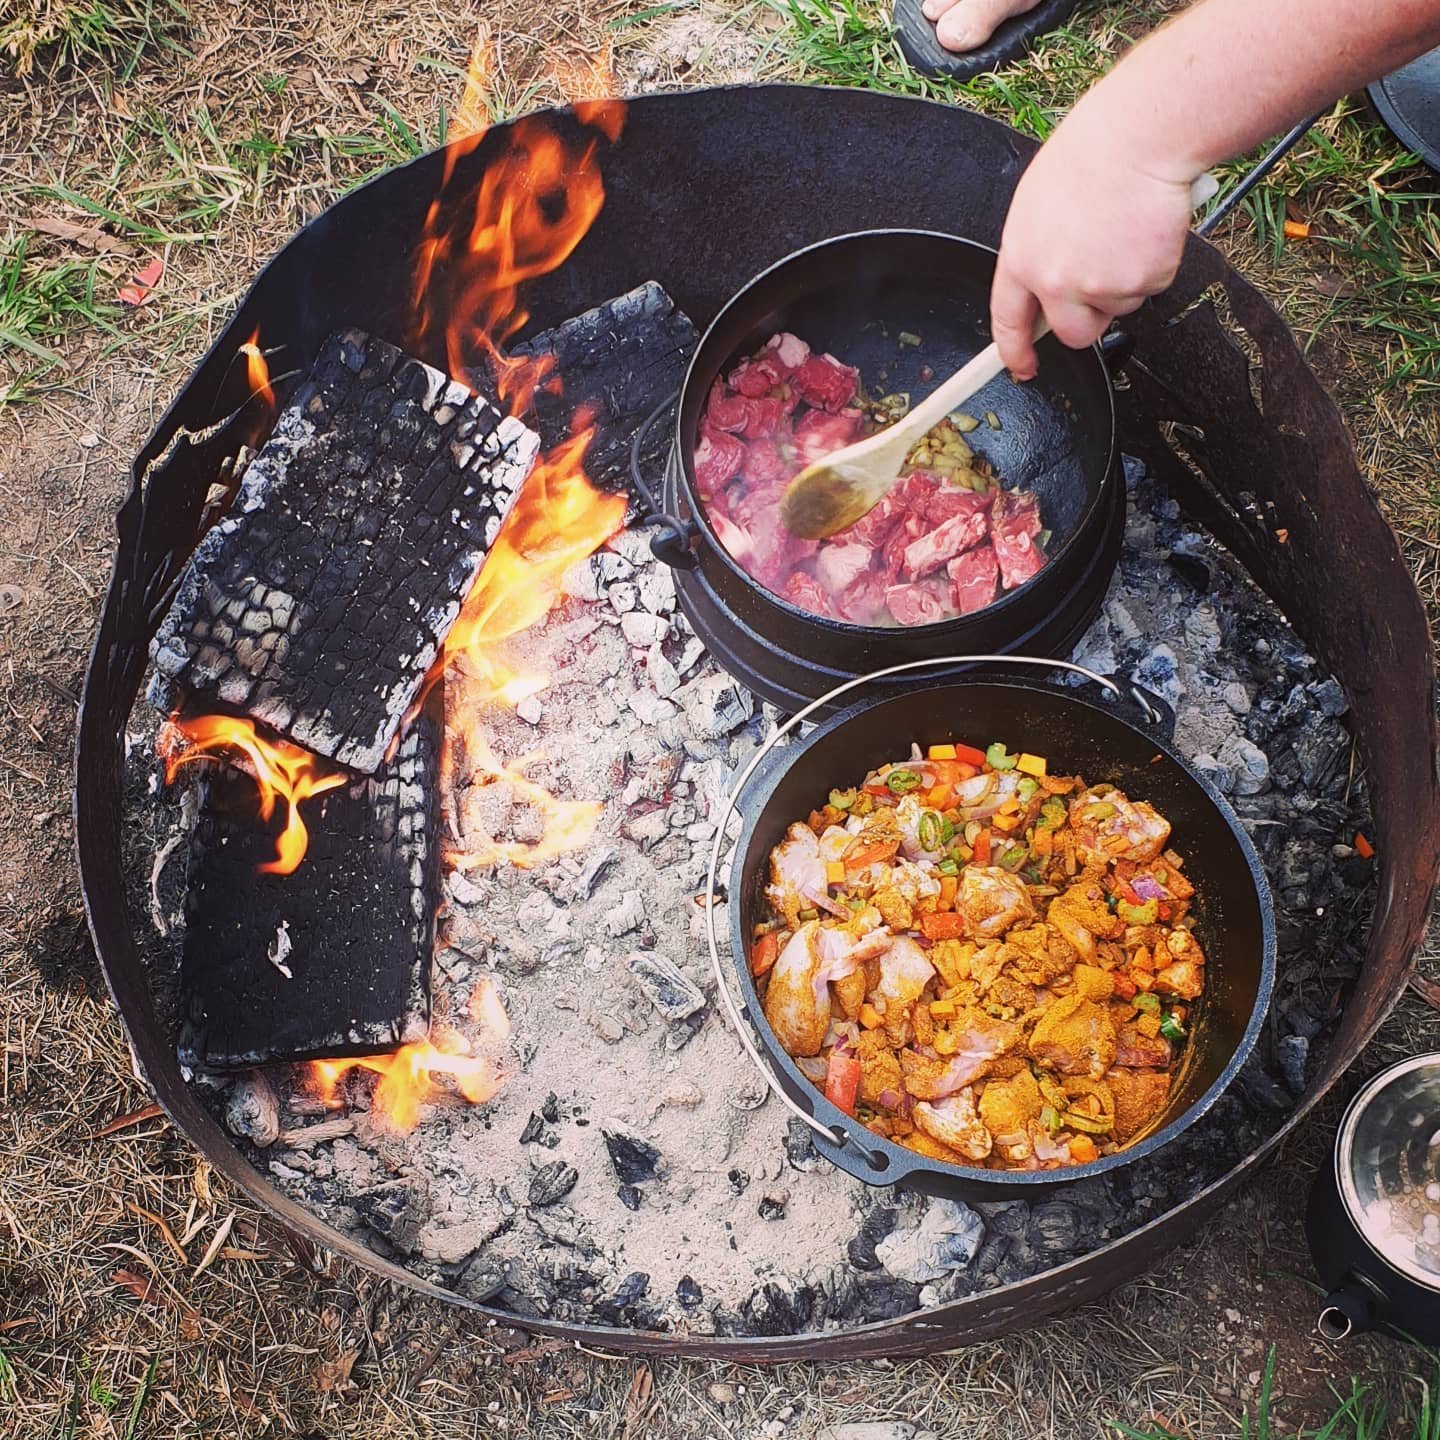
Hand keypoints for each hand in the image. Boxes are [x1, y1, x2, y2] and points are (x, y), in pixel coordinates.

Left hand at [990, 101, 1196, 378]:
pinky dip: (1155, 262)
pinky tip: (1148, 225)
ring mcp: (1099, 285)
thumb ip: (1040, 250)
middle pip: (1073, 333)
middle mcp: (1055, 281)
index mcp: (1022, 258)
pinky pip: (1151, 287)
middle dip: (1090, 316)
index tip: (1021, 367)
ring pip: (1117, 307)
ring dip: (1126, 278)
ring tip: (1126, 227)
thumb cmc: (1093, 153)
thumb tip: (1047, 284)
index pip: (1009, 319)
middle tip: (1105, 276)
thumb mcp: (1040, 203)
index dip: (1014, 349)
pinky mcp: (1141, 281)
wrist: (1140, 136)